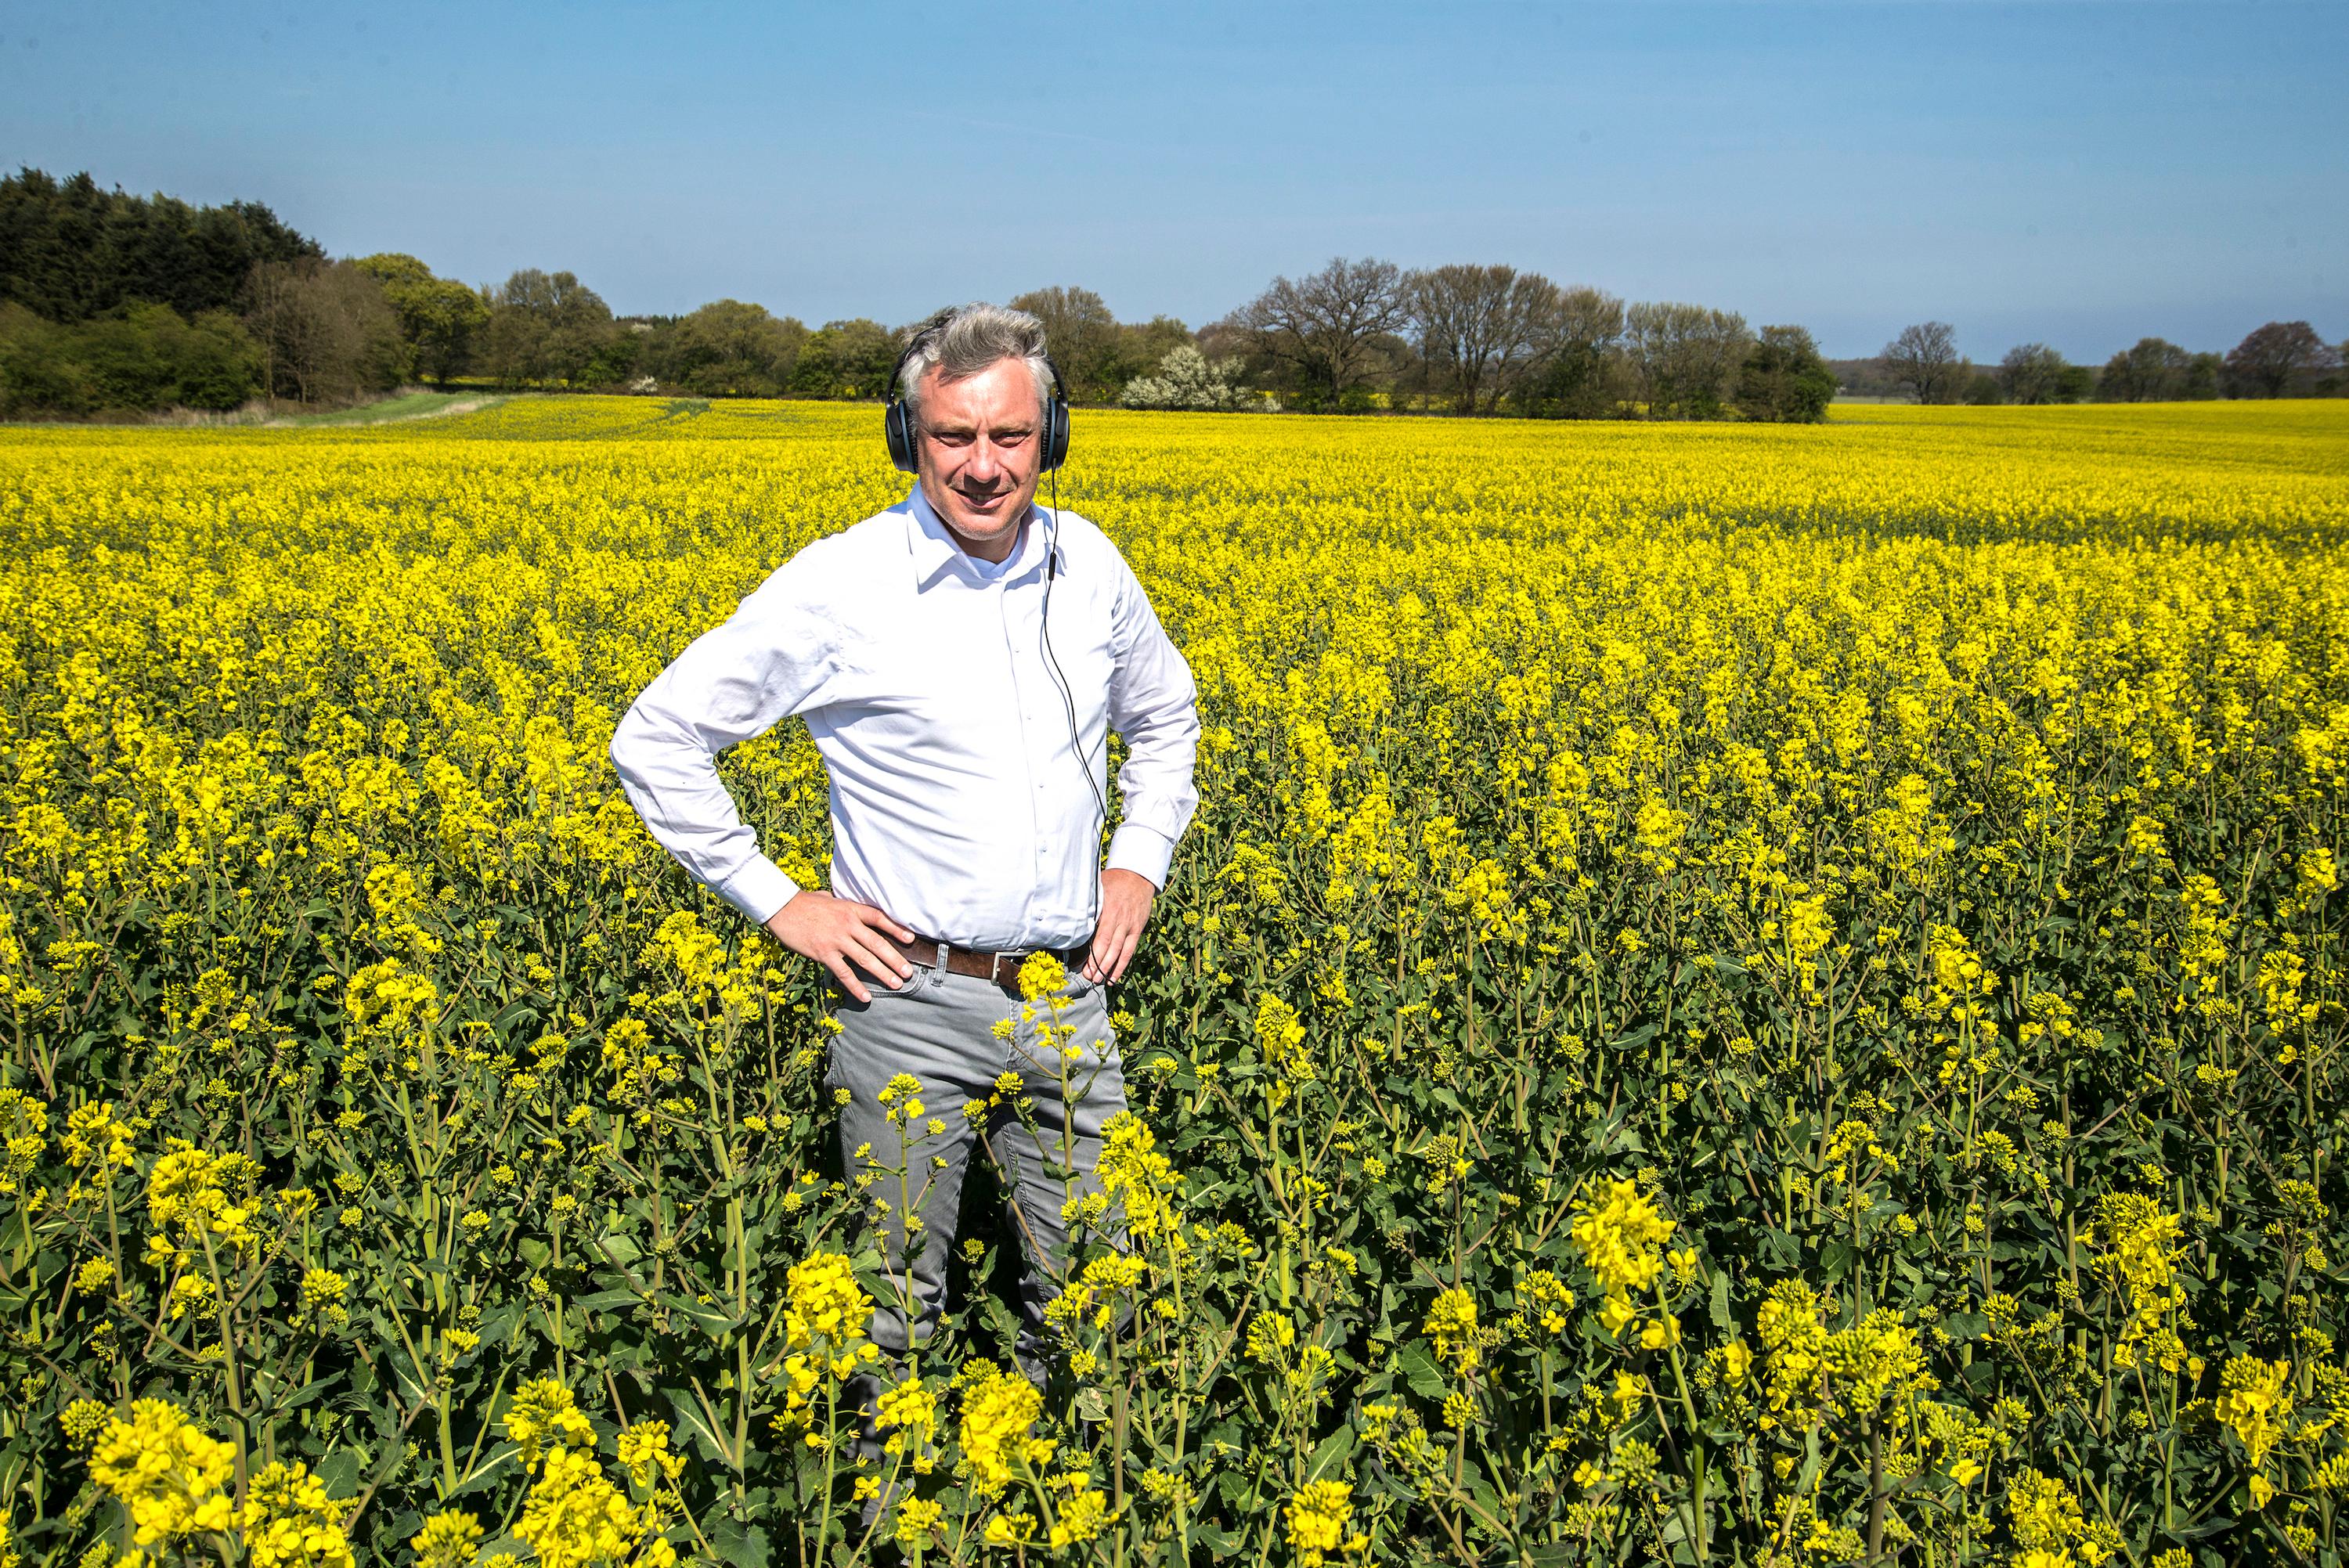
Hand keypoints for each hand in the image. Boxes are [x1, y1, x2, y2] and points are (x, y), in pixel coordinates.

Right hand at [765, 890, 914, 1003]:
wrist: (782, 908)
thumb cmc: (805, 902)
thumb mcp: (829, 899)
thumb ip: (843, 906)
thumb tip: (849, 908)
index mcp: (850, 909)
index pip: (879, 918)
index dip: (896, 929)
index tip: (910, 939)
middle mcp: (847, 924)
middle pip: (877, 943)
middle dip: (895, 959)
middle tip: (908, 973)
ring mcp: (836, 939)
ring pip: (865, 959)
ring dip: (882, 973)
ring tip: (896, 985)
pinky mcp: (823, 953)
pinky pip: (843, 972)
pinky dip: (855, 986)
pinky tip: (866, 996)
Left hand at [1083, 869, 1156, 985]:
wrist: (1139, 876)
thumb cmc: (1114, 881)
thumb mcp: (1099, 887)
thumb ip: (1089, 903)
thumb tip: (1070, 915)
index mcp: (1109, 910)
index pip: (1100, 937)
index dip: (1093, 954)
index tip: (1082, 966)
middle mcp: (1120, 920)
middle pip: (1109, 947)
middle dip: (1098, 965)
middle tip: (1088, 977)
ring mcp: (1130, 926)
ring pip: (1120, 951)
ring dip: (1110, 968)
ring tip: (1099, 980)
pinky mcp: (1137, 930)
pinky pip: (1129, 950)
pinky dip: (1122, 964)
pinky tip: (1114, 976)